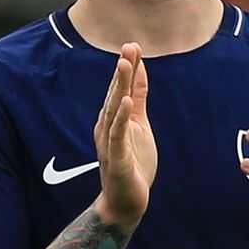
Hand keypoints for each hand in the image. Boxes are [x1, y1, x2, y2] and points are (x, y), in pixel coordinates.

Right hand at [94, 43, 155, 227]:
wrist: (126, 202)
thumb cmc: (132, 164)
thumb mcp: (140, 126)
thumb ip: (139, 99)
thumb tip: (140, 72)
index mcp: (114, 118)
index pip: (121, 89)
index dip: (128, 68)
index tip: (133, 46)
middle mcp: (108, 127)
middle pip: (115, 94)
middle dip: (122, 71)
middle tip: (128, 48)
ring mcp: (110, 142)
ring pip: (114, 110)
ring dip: (119, 87)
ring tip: (125, 65)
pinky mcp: (115, 158)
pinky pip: (118, 135)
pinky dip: (121, 118)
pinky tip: (127, 103)